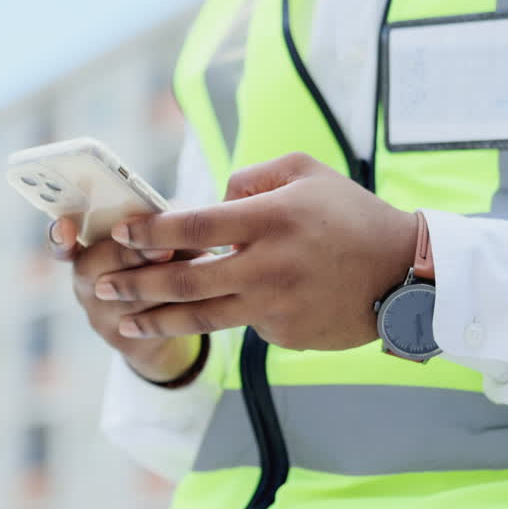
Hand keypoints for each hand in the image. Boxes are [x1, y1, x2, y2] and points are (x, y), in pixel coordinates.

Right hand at [48, 217, 203, 382]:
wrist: (167, 322)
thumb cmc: (159, 265)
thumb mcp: (152, 240)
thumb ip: (155, 223)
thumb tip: (175, 209)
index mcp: (86, 252)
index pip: (61, 245)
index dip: (59, 237)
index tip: (66, 227)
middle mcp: (86, 285)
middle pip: (95, 268)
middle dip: (129, 255)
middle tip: (162, 248)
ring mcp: (102, 316)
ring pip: (127, 298)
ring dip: (163, 280)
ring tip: (199, 264)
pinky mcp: (126, 341)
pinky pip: (150, 323)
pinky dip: (180, 304)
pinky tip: (205, 291)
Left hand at [95, 152, 417, 350]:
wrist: (405, 275)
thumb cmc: (352, 215)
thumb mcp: (306, 172)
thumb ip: (251, 179)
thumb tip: (212, 200)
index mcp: (269, 219)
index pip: (194, 226)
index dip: (151, 232)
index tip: (120, 235)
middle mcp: (267, 265)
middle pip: (185, 281)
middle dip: (136, 286)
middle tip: (103, 287)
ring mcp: (275, 306)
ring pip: (203, 318)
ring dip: (157, 321)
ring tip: (125, 323)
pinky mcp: (285, 335)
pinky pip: (246, 325)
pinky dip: (233, 315)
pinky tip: (235, 307)